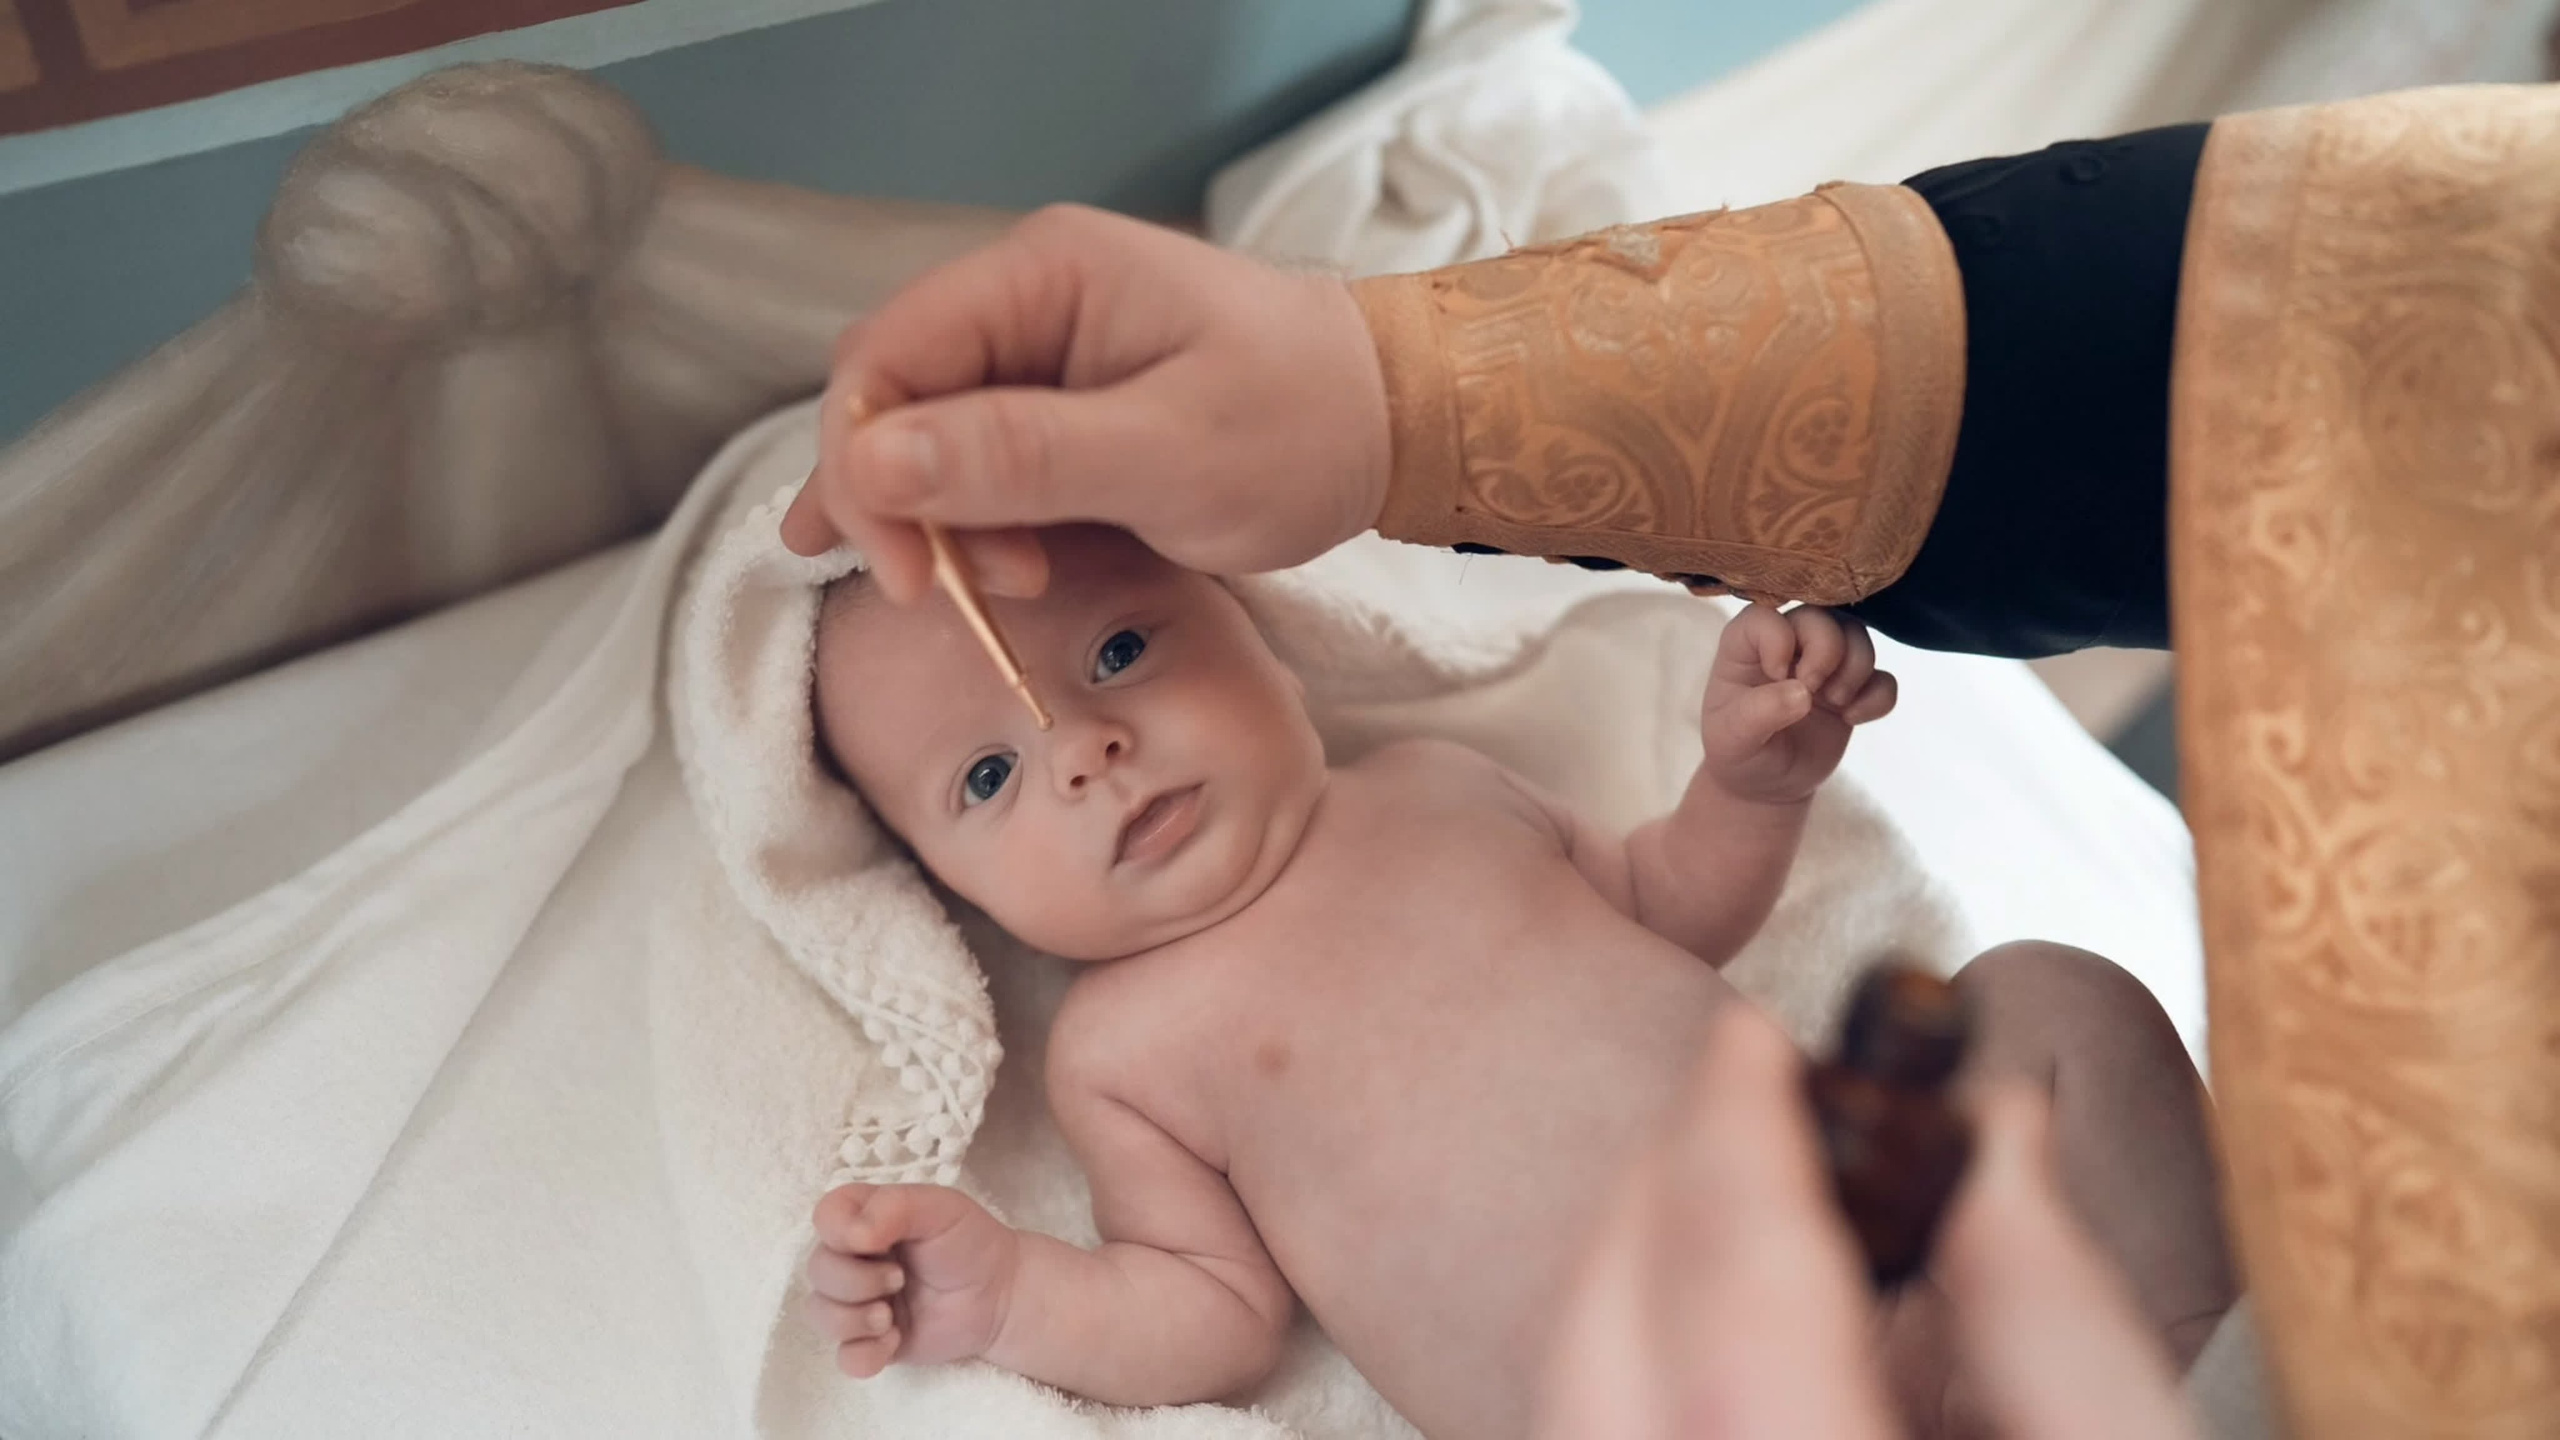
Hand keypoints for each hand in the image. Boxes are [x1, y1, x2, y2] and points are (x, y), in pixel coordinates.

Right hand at [781, 205, 1392, 603]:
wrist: (1398, 423)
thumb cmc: (1302, 426)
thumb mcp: (1168, 454)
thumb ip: (1020, 457)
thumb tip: (871, 460)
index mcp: (1040, 275)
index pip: (884, 356)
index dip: (864, 467)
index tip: (905, 574)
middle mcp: (1024, 300)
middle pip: (893, 400)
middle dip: (902, 505)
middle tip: (949, 597)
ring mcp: (1043, 354)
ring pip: (930, 441)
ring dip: (943, 524)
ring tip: (1013, 584)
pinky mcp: (1066, 410)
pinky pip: (982, 463)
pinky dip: (972, 523)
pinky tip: (965, 569)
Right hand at [806, 1182, 1021, 1377]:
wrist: (1001, 1296)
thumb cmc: (969, 1242)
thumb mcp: (940, 1207)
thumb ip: (893, 1207)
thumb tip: (853, 1237)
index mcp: (865, 1218)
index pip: (824, 1217)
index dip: (838, 1233)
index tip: (873, 1243)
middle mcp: (853, 1258)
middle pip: (817, 1270)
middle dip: (856, 1281)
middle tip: (900, 1280)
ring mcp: (858, 1302)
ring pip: (820, 1314)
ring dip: (854, 1319)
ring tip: (892, 1318)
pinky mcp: (870, 1341)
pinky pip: (844, 1356)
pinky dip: (865, 1354)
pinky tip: (895, 1342)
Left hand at [1536, 1004, 2195, 1439]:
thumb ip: (2062, 1315)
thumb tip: (1994, 1130)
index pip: (1736, 1312)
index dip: (1732, 1152)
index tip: (1752, 1042)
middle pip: (1606, 1364)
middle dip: (1661, 1204)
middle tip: (1742, 1100)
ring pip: (1574, 1418)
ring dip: (1633, 1290)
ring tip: (1739, 1205)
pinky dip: (1634, 1384)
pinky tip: (1723, 1339)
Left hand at [1698, 604, 1895, 803]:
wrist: (1766, 785)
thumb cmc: (1739, 752)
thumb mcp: (1732, 739)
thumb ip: (1760, 712)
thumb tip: (1803, 693)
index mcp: (1746, 645)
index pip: (1766, 616)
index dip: (1779, 640)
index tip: (1776, 676)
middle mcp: (1788, 645)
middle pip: (1822, 617)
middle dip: (1826, 651)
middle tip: (1813, 690)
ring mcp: (1824, 665)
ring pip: (1858, 637)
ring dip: (1855, 669)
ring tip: (1836, 704)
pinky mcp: (1853, 690)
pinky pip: (1883, 678)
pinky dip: (1877, 697)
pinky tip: (1852, 719)